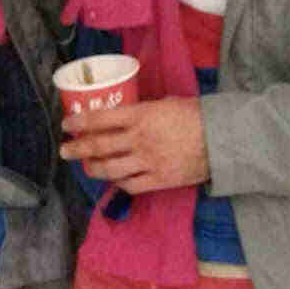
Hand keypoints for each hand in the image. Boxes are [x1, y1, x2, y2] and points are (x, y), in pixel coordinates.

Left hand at [61, 96, 209, 193]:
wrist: (224, 140)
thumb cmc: (197, 115)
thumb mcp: (167, 103)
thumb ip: (144, 111)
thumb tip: (126, 115)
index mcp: (141, 116)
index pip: (101, 119)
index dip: (79, 122)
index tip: (66, 124)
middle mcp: (139, 140)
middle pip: (98, 146)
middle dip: (77, 149)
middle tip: (64, 150)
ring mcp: (148, 162)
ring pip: (109, 169)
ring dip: (92, 167)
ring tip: (86, 166)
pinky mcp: (159, 180)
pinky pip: (130, 185)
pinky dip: (117, 182)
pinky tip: (113, 178)